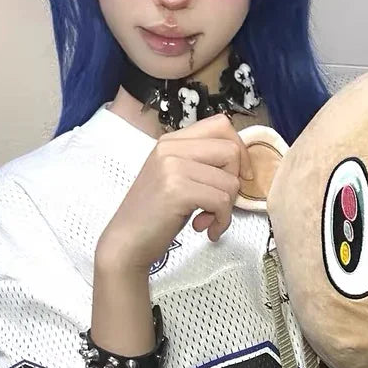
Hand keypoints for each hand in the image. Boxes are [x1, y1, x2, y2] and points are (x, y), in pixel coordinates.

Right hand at [98, 114, 253, 272]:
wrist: (126, 242)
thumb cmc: (155, 215)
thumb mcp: (175, 178)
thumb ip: (201, 164)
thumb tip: (241, 162)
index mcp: (171, 141)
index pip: (220, 125)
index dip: (239, 150)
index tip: (239, 175)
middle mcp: (171, 148)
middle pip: (231, 149)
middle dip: (235, 181)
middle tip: (219, 202)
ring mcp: (172, 167)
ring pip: (230, 180)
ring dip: (226, 208)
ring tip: (207, 220)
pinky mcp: (177, 190)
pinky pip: (221, 201)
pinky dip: (221, 220)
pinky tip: (206, 229)